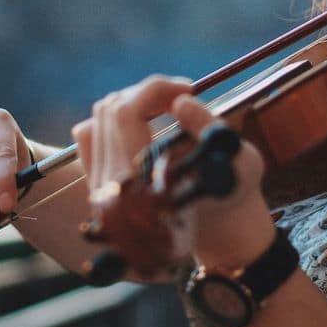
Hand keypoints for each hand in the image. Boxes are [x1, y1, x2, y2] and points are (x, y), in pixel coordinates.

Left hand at [71, 75, 268, 257]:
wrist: (208, 237)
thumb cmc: (228, 202)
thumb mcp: (236, 165)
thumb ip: (206, 128)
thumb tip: (181, 101)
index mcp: (138, 183)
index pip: (127, 112)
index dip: (157, 89)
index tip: (189, 89)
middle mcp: (108, 184)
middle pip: (111, 110)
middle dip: (147, 92)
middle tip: (180, 95)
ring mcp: (98, 186)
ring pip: (98, 119)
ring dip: (132, 102)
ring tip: (164, 105)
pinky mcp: (97, 185)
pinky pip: (90, 137)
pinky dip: (113, 119)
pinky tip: (141, 121)